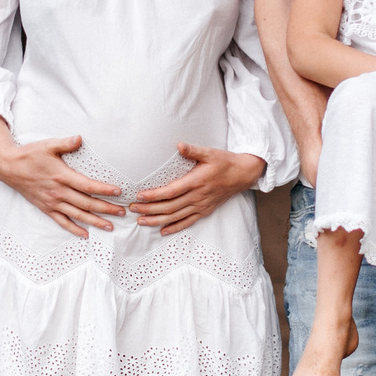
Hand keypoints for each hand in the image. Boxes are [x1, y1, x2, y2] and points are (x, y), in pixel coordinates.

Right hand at [0, 118, 124, 236]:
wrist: (9, 167)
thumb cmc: (30, 154)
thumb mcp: (48, 145)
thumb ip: (65, 143)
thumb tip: (79, 138)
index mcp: (62, 176)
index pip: (88, 185)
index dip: (104, 190)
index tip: (118, 192)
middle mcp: (58, 192)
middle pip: (87, 203)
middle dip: (106, 208)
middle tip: (123, 212)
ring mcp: (52, 202)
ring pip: (77, 215)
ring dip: (95, 221)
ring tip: (110, 226)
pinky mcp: (46, 208)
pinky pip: (62, 221)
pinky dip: (74, 229)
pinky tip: (86, 234)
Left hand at [130, 142, 262, 235]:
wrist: (243, 174)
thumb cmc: (225, 162)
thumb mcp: (210, 152)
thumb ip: (193, 150)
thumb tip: (179, 145)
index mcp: (196, 182)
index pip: (170, 192)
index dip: (154, 195)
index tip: (139, 195)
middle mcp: (197, 197)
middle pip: (169, 207)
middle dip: (149, 209)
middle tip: (133, 208)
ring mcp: (201, 206)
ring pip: (176, 217)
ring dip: (157, 220)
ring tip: (141, 221)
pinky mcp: (205, 211)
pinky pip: (188, 222)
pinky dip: (174, 228)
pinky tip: (163, 231)